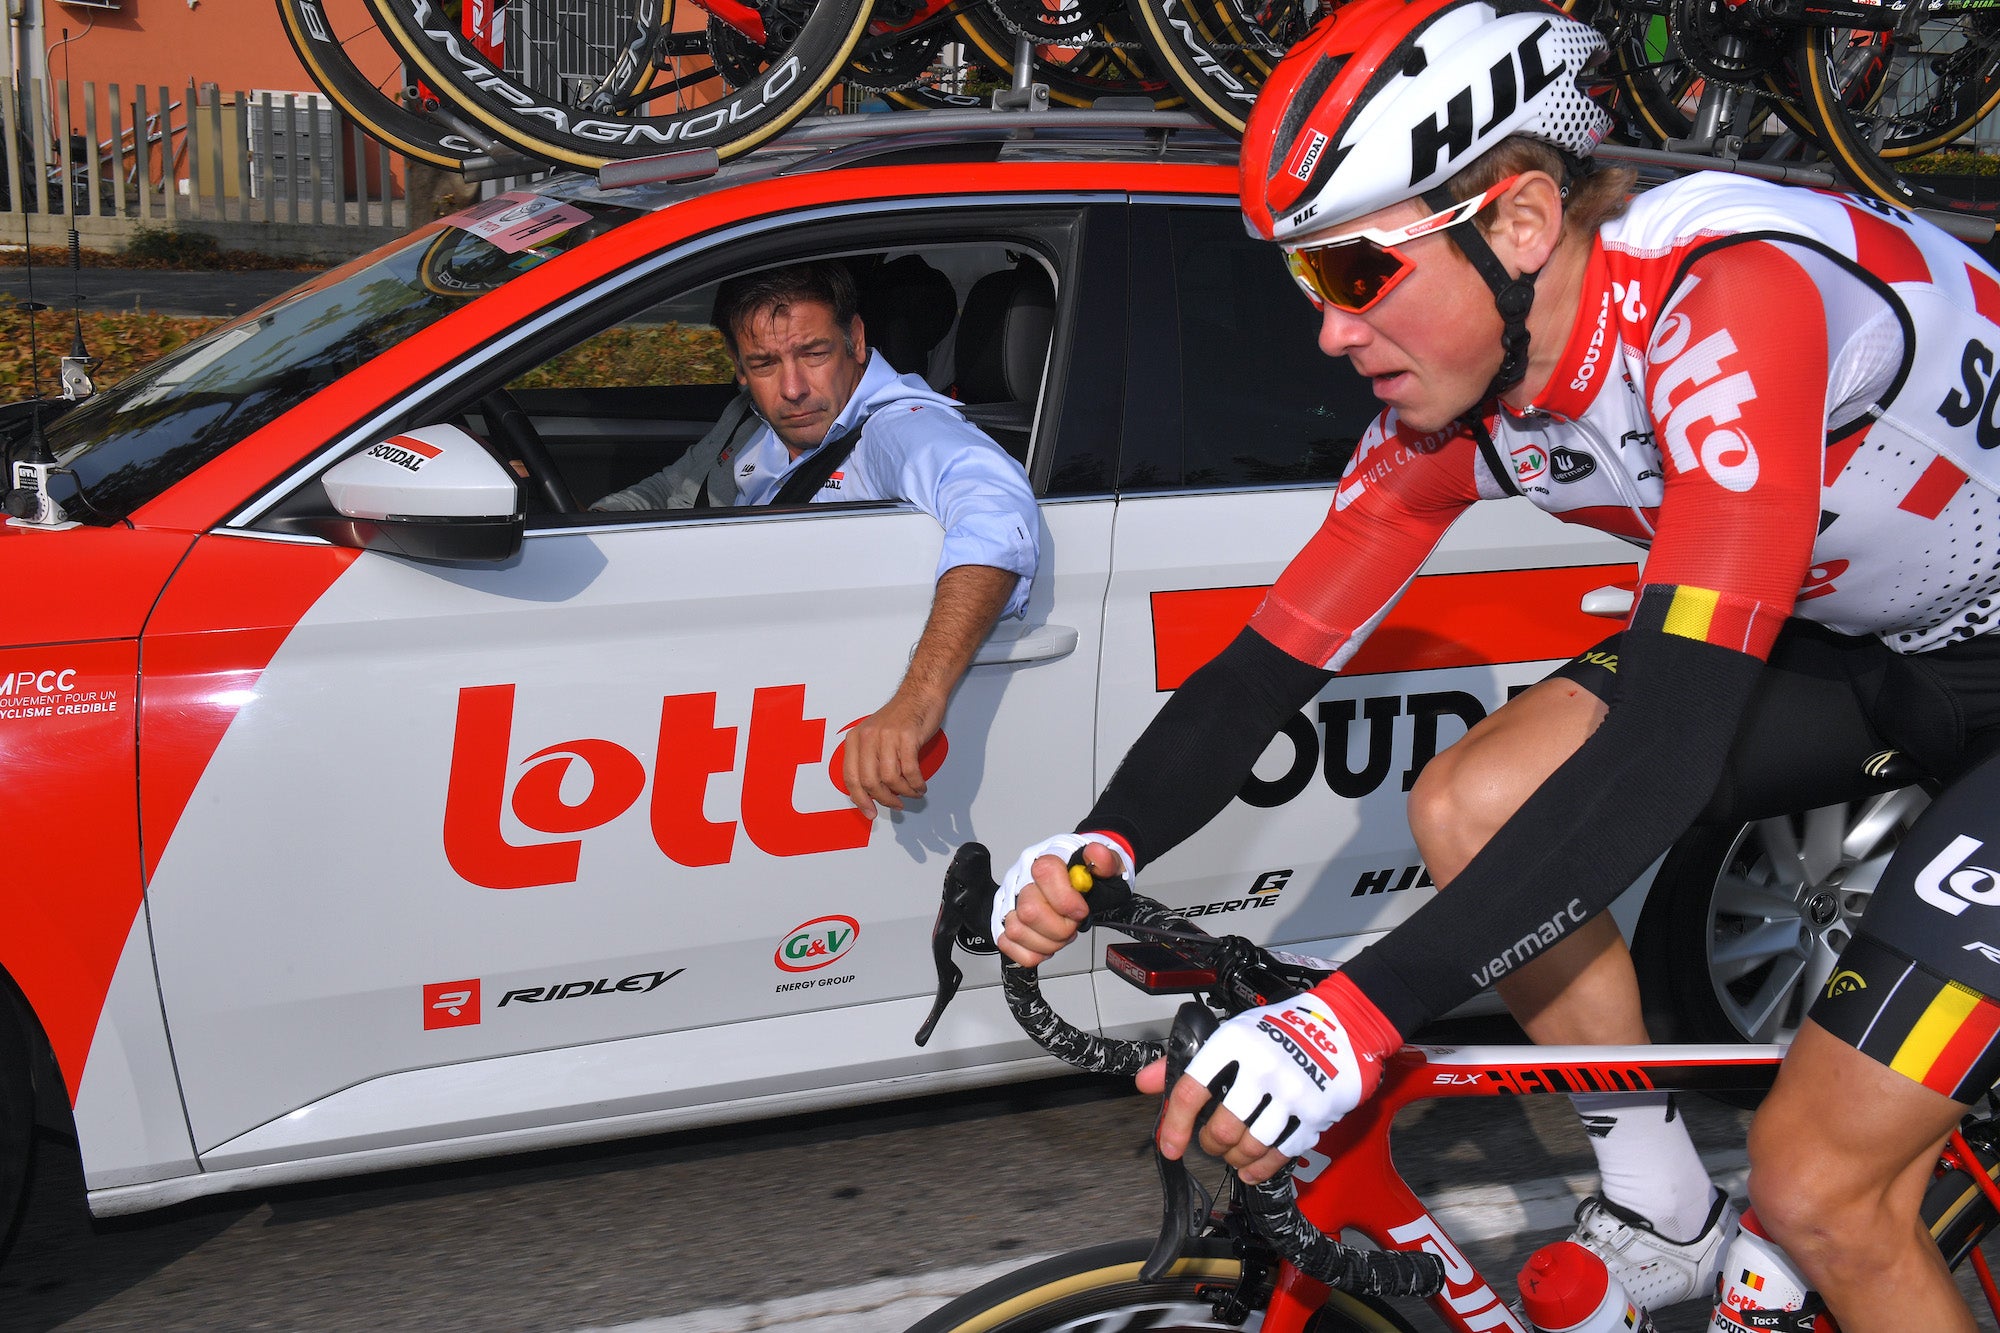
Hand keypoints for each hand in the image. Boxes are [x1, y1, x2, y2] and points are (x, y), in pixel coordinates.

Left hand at [840, 688, 943, 817]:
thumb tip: (871, 793)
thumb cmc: (900, 718)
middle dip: (885, 799)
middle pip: (870, 782)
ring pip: (890, 779)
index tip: (870, 813)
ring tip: (913, 793)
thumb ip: (869, 760)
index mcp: (855, 739)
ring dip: (904, 792)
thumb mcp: (874, 736)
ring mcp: (887, 736)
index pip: (851, 777)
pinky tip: (920, 785)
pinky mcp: (907, 736)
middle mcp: (867, 737)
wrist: (920, 694)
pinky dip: (916, 783)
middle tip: (896, 804)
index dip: (860, 800)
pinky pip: (910, 770)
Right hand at [992, 833, 1134, 966]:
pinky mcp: (1003, 923)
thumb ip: (1105, 859)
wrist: (1075, 884)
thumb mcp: (1105, 865)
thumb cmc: (1084, 877)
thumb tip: (1096, 854)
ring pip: (1017, 931)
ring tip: (1060, 933)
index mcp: (1044, 859)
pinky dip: (1032, 952)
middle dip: (1059, 928)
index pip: (1045, 873)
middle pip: (1029, 911)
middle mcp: (1022, 879)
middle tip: (1072, 924)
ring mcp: (1010, 902)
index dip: (1066, 899)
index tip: (1081, 910)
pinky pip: (1008, 945)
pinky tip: (1046, 941)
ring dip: (1047, 942)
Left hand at [1146, 974, 1396, 1183]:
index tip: (1168, 1145)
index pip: (1190, 1091)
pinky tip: (1251, 1169)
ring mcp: (1290, 1093)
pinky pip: (1280, 1154)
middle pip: (1220, 1129)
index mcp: (1233, 1043)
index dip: (1173, 1125)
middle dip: (1208, 1144)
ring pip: (1248, 1147)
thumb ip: (1185, 1061)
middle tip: (1209, 1141)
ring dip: (1234, 1158)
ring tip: (1233, 1151)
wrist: (1342, 1025)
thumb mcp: (1231, 1033)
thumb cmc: (1281, 1028)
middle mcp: (1261, 1068)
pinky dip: (1260, 1169)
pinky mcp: (1314, 1114)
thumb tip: (1145, 1082)